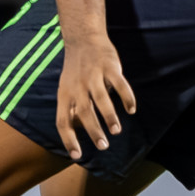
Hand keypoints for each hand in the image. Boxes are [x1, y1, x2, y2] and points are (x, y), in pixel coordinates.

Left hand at [56, 36, 136, 159]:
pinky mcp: (109, 67)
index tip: (77, 156)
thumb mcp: (66, 89)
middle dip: (93, 130)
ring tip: (116, 131)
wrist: (83, 39)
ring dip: (109, 116)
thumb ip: (71, 108)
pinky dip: (126, 97)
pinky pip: (119, 84)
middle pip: (83, 112)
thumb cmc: (75, 70)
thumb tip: (75, 131)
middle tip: (103, 146)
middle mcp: (77, 87)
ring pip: (101, 99)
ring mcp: (93, 76)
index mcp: (65, 95)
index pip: (62, 121)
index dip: (68, 139)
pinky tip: (131, 110)